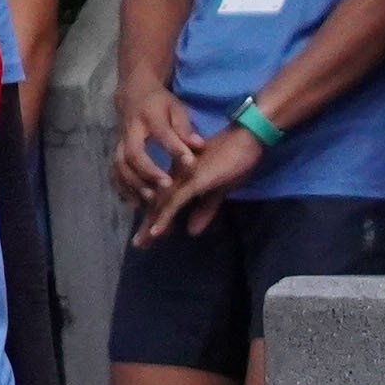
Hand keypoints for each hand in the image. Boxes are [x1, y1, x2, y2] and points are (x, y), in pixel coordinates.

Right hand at [109, 77, 200, 212]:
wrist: (133, 95)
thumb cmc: (160, 104)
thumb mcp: (176, 108)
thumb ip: (185, 127)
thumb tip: (198, 145)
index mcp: (149, 116)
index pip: (162, 133)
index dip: (175, 148)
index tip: (190, 163)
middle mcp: (130, 131)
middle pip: (133, 154)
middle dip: (149, 172)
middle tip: (167, 186)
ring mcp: (120, 143)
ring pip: (121, 166)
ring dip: (135, 184)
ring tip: (152, 200)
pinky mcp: (116, 153)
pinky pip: (115, 173)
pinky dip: (123, 189)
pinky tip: (136, 203)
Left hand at [136, 107, 270, 242]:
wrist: (246, 139)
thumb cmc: (234, 161)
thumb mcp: (218, 191)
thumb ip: (205, 210)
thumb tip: (192, 232)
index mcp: (181, 176)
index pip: (165, 200)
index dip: (156, 218)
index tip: (146, 238)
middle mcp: (177, 176)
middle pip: (159, 203)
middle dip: (148, 225)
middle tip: (139, 244)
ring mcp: (183, 177)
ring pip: (163, 204)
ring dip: (152, 224)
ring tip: (143, 242)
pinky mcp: (194, 180)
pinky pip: (176, 202)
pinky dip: (165, 217)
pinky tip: (156, 231)